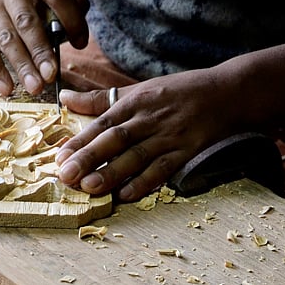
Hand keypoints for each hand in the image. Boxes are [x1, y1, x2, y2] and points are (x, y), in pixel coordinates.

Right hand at [0, 0, 86, 95]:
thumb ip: (69, 1)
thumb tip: (79, 32)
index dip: (72, 20)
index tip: (80, 44)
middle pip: (27, 22)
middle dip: (41, 51)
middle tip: (51, 75)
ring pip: (7, 39)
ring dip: (22, 65)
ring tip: (35, 87)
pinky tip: (6, 88)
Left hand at [56, 68, 243, 201]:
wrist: (225, 94)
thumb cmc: (177, 92)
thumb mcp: (138, 89)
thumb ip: (100, 99)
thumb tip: (65, 97)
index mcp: (134, 103)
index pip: (101, 123)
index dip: (79, 140)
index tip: (59, 156)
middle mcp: (148, 119)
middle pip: (115, 140)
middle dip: (89, 158)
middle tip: (66, 175)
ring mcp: (168, 137)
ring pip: (137, 157)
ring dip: (113, 173)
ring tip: (90, 187)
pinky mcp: (186, 151)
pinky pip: (163, 169)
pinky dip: (145, 182)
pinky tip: (127, 195)